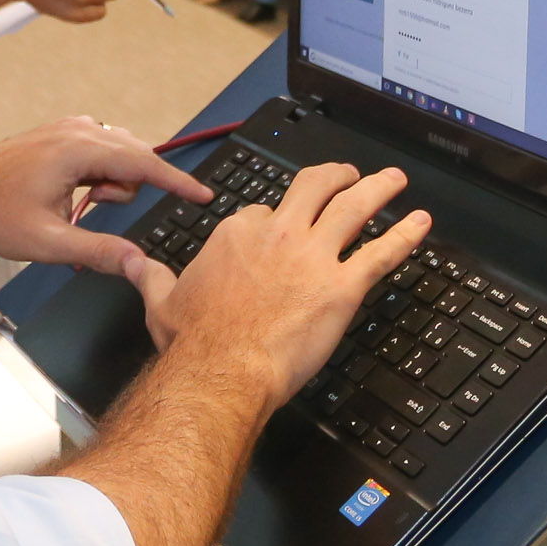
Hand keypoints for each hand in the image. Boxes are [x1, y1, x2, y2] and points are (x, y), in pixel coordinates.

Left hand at [0, 117, 206, 283]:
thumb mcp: (49, 242)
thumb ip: (98, 251)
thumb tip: (137, 264)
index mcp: (77, 150)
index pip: (144, 162)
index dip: (177, 181)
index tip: (203, 195)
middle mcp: (77, 130)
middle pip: (134, 156)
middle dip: (126, 188)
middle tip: (94, 209)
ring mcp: (68, 127)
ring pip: (118, 153)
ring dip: (111, 181)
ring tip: (79, 203)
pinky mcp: (61, 132)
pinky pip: (101, 148)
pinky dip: (99, 171)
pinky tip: (75, 190)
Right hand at [146, 163, 428, 409]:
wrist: (221, 370)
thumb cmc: (194, 343)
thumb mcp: (160, 300)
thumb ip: (147, 274)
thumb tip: (126, 262)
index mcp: (239, 232)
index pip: (266, 209)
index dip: (278, 217)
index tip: (284, 225)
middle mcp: (280, 234)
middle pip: (316, 187)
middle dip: (337, 176)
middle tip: (350, 174)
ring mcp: (313, 257)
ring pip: (354, 208)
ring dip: (378, 189)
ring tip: (394, 180)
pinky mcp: (342, 286)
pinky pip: (382, 253)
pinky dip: (405, 235)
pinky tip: (420, 223)